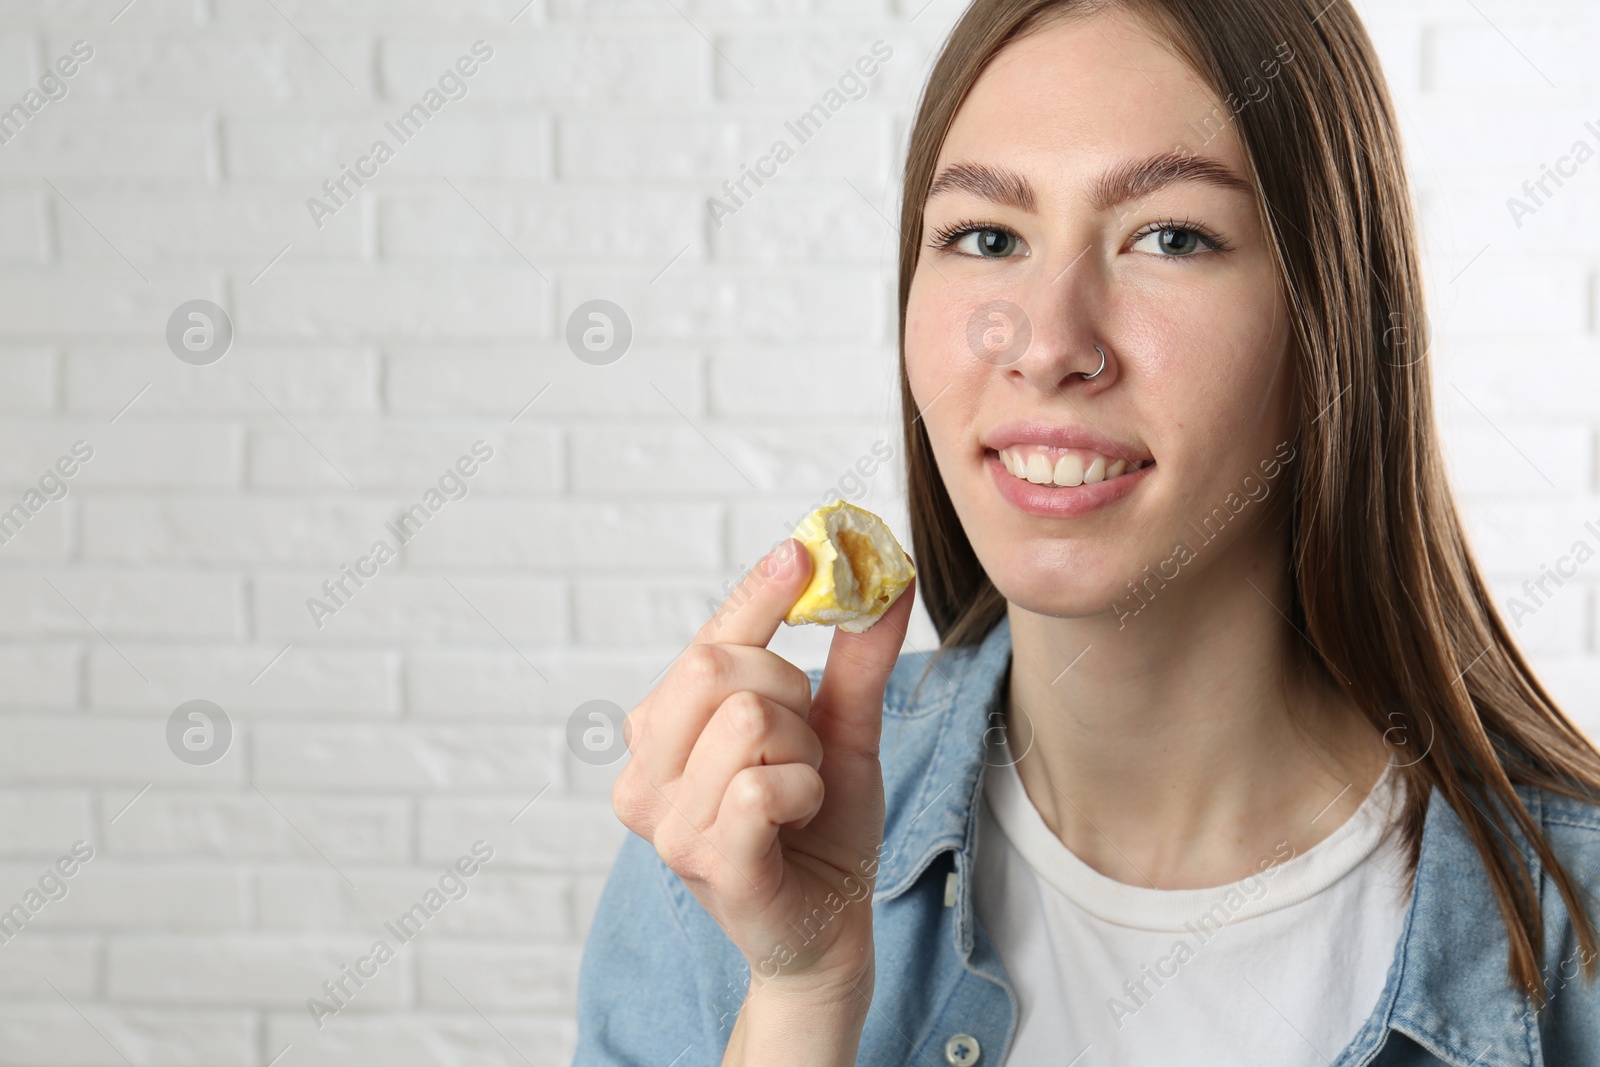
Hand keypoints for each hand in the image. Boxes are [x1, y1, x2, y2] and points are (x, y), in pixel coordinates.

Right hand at [612, 535, 914, 995]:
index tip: (801, 551)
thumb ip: (856, 658)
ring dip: (803, 752)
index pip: (705, 639)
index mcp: (663, 730)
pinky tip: (798, 820)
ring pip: (747, 720)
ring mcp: (666, 821)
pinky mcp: (706, 861)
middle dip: (787, 689)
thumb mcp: (842, 730)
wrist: (831, 929)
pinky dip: (803, 790)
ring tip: (800, 792)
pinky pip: (762, 783)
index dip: (755, 594)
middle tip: (804, 743)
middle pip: (716, 665)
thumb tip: (886, 577)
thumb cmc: (820, 829)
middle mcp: (645, 771)